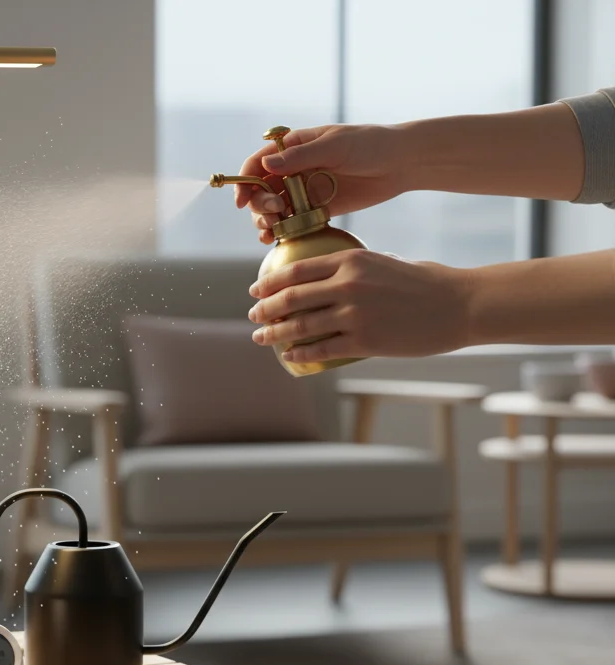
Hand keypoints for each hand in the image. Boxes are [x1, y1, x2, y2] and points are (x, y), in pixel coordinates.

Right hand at [234, 124, 410, 244]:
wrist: (401, 163)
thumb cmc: (370, 145)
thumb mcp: (335, 146)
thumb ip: (300, 157)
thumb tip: (265, 165)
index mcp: (293, 148)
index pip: (257, 164)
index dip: (244, 181)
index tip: (242, 201)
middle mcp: (293, 170)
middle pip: (259, 191)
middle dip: (259, 205)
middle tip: (274, 213)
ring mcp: (303, 191)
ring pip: (271, 209)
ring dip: (265, 221)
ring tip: (273, 231)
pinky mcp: (316, 209)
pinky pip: (291, 222)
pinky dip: (280, 232)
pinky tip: (278, 239)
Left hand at [248, 249, 472, 362]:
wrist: (460, 305)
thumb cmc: (425, 282)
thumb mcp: (384, 262)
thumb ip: (353, 269)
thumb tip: (327, 277)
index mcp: (351, 260)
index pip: (295, 270)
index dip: (269, 282)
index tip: (256, 291)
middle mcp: (347, 285)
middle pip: (290, 298)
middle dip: (265, 309)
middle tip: (253, 316)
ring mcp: (355, 315)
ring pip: (300, 326)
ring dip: (275, 334)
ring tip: (262, 338)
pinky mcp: (365, 341)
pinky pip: (321, 349)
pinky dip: (300, 353)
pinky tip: (290, 355)